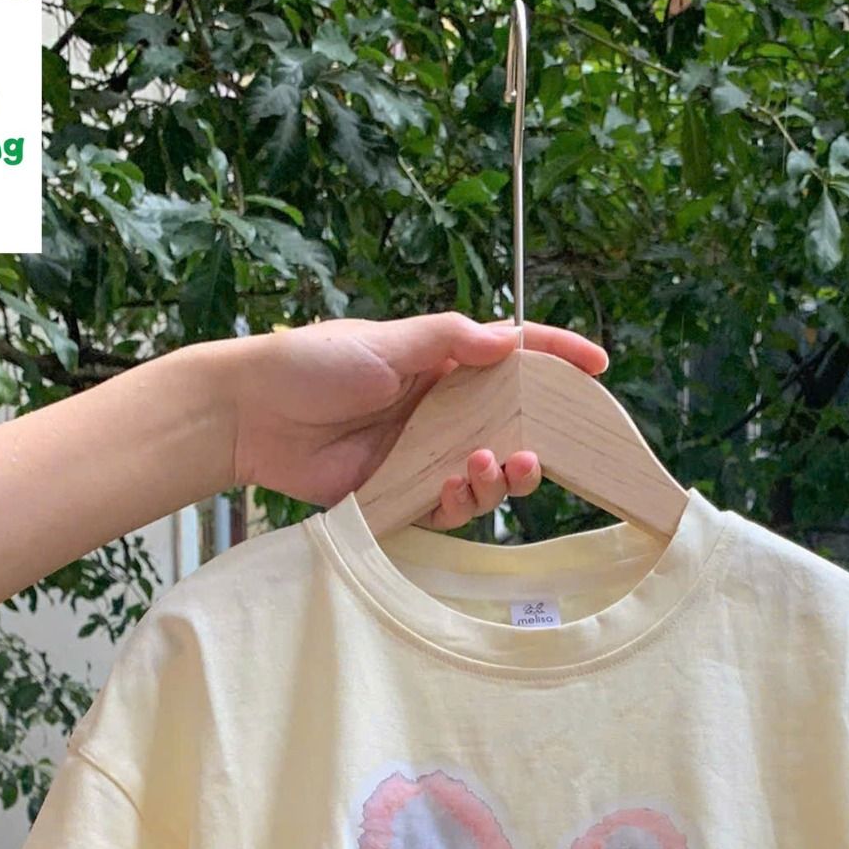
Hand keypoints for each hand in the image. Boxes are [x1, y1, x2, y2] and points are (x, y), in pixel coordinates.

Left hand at [203, 313, 609, 526]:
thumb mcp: (387, 341)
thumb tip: (510, 339)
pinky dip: (458, 504)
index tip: (598, 366)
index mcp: (441, 363)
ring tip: (488, 468)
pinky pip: (444, 509)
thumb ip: (450, 341)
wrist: (250, 414)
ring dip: (497, 480)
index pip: (512, 357)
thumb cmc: (311, 363)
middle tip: (536, 454)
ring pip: (484, 477)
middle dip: (535, 444)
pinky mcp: (396, 494)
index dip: (557, 359)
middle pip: (510, 429)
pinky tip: (453, 488)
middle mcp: (438, 410)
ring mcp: (420, 454)